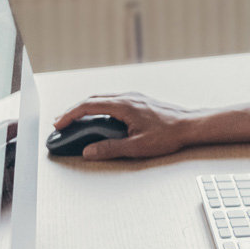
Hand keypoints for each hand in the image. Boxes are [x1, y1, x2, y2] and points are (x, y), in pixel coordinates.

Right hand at [51, 92, 195, 159]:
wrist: (191, 125)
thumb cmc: (168, 135)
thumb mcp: (137, 147)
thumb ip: (111, 148)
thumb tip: (88, 151)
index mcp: (123, 105)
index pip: (88, 105)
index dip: (70, 114)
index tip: (58, 123)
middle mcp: (127, 97)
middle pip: (93, 99)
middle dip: (74, 110)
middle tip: (61, 122)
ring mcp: (134, 97)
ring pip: (103, 98)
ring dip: (86, 107)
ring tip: (75, 119)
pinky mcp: (140, 101)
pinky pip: (113, 100)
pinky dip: (99, 106)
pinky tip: (99, 116)